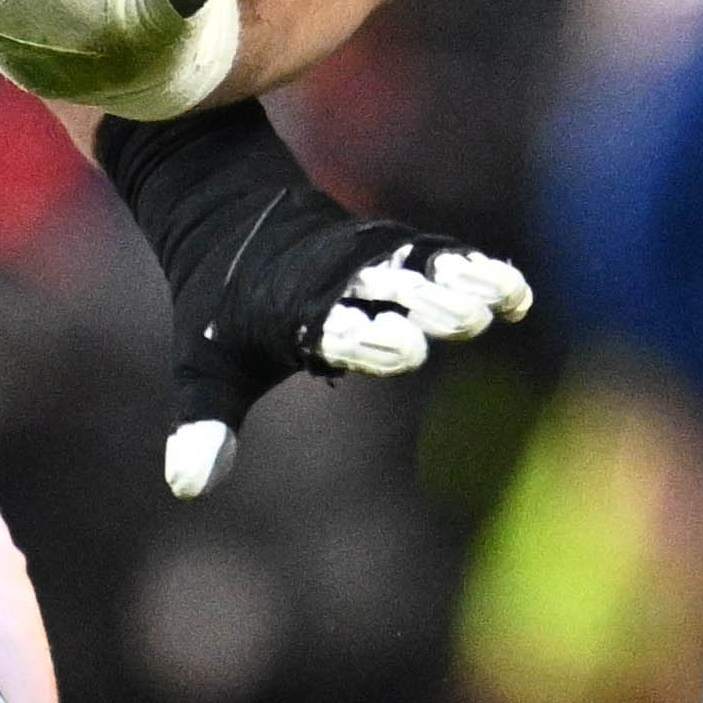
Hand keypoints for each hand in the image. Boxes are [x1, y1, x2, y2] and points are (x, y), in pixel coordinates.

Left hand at [161, 205, 533, 500]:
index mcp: (289, 314)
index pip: (330, 326)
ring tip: (501, 300)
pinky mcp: (393, 246)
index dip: (363, 336)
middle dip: (422, 305)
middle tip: (462, 322)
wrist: (233, 217)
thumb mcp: (204, 369)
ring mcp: (368, 260)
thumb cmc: (220, 311)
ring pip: (420, 268)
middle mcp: (336, 282)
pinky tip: (516, 297)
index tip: (399, 346)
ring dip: (460, 283)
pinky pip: (440, 255)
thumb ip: (204, 424)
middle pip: (386, 292)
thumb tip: (186, 485)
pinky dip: (477, 270)